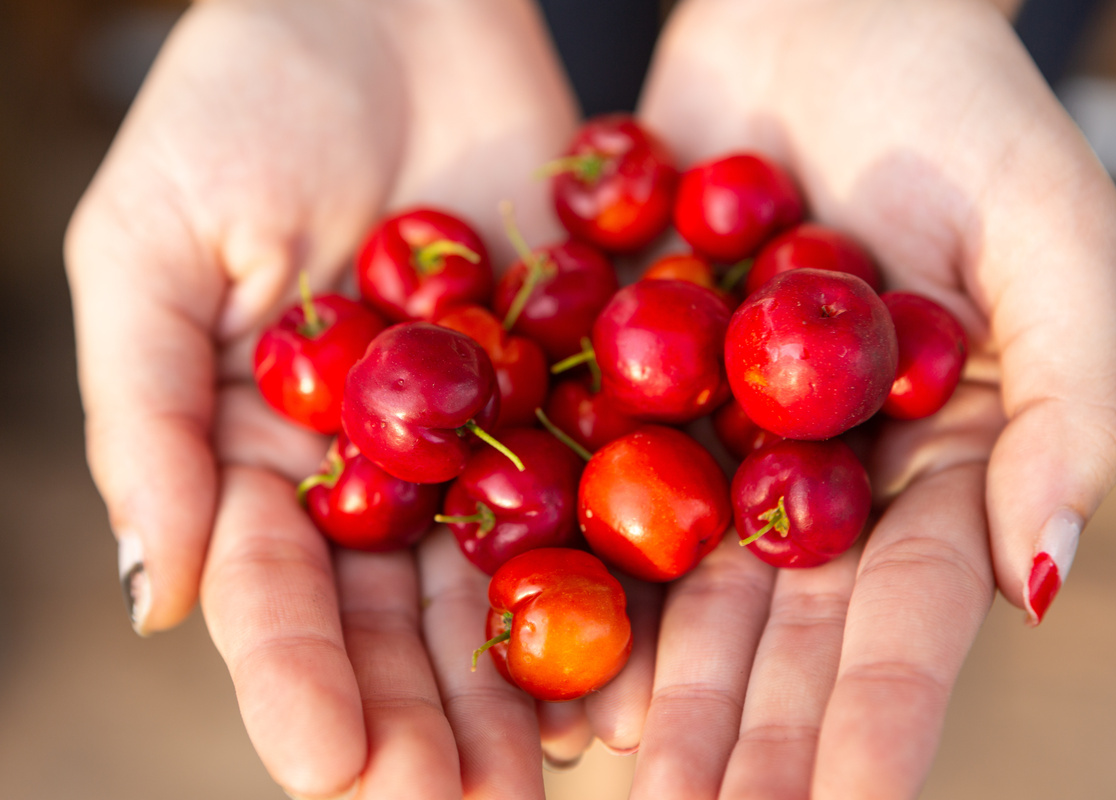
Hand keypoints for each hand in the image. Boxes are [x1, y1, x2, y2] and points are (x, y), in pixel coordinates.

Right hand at [65, 0, 587, 795]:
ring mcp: (493, 428)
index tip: (329, 769)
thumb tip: (159, 593)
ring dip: (535, 675)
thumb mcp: (150, 245)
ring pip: (513, 573)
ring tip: (561, 772)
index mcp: (274, 455)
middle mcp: (389, 466)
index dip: (302, 682)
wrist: (384, 1)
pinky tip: (654, 645)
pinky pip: (608, 477)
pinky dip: (629, 560)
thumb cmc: (239, 103)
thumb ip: (147, 414)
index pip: (283, 593)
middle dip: (432, 717)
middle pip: (409, 614)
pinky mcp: (584, 373)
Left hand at [615, 0, 1115, 796]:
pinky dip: (554, 558)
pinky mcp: (622, 381)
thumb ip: (1066, 406)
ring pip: (669, 584)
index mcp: (924, 471)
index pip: (902, 623)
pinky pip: (583, 481)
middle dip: (739, 736)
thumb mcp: (1050, 241)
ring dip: (636, 680)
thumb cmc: (965, 108)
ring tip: (592, 770)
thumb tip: (1041, 575)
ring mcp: (712, 438)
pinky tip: (514, 640)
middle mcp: (811, 478)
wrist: (817, 11)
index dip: (873, 726)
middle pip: (773, 629)